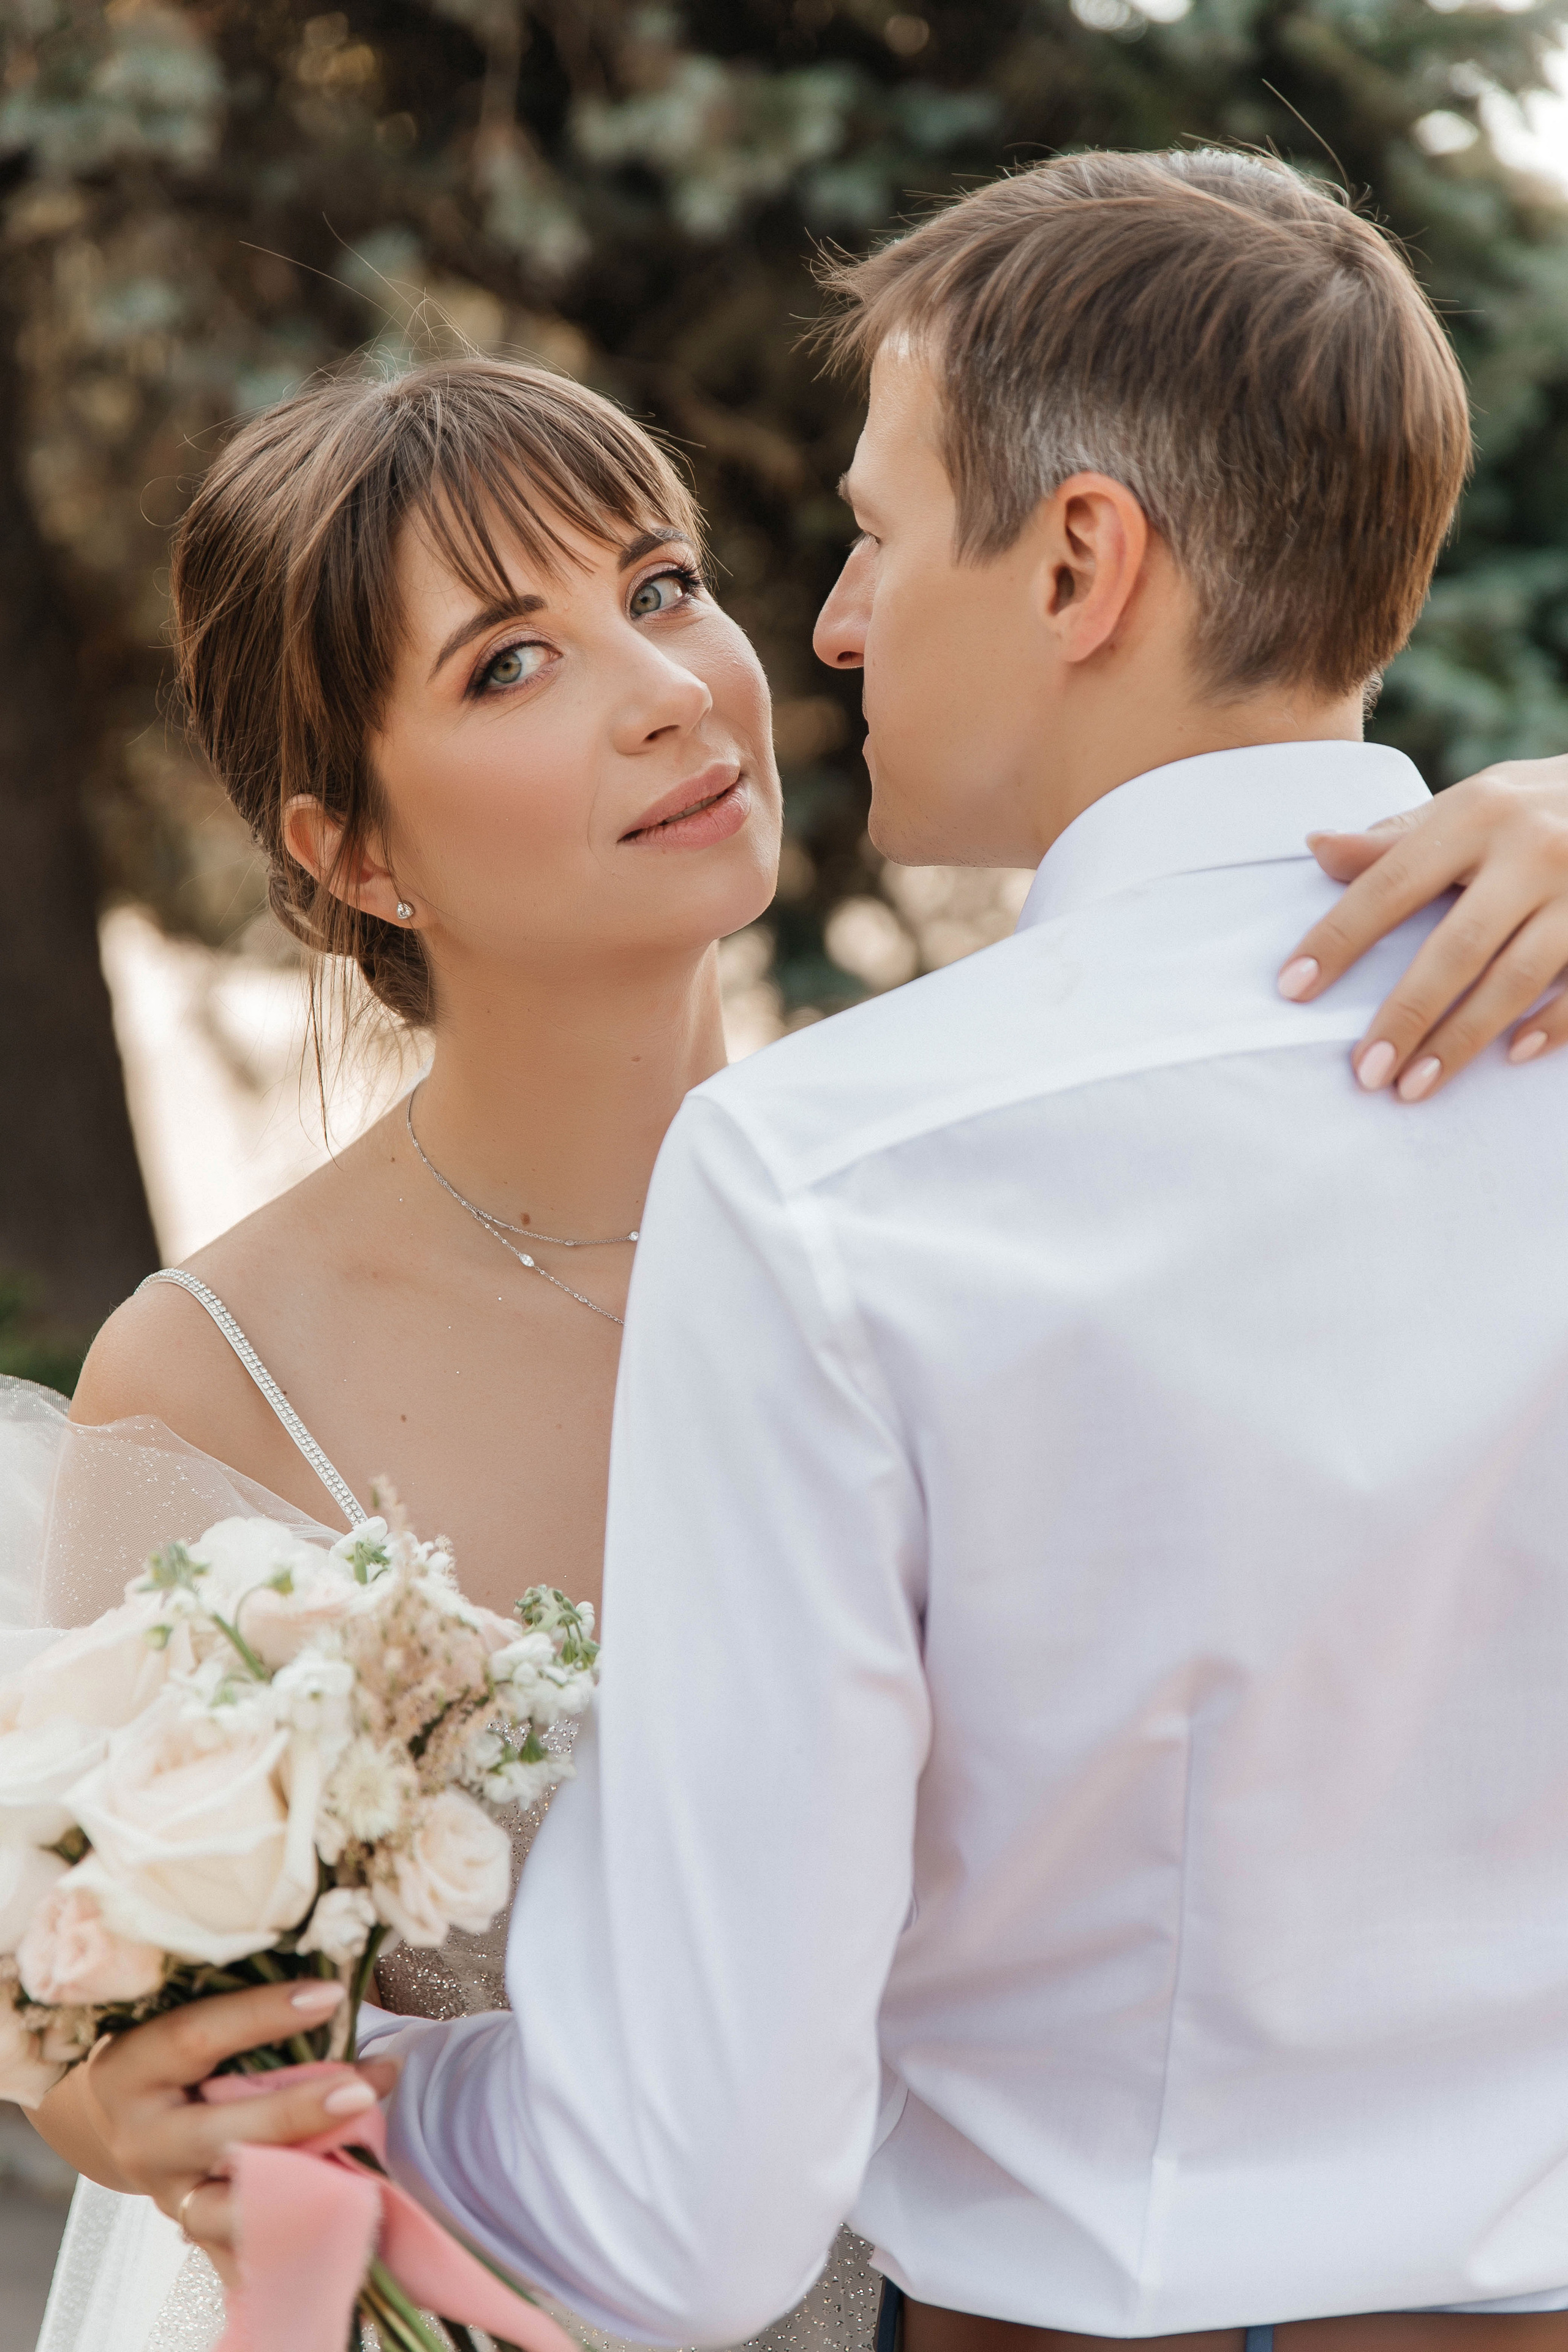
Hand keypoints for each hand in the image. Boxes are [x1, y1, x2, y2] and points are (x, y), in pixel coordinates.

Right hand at [30, 1981, 397, 2287]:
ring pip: (228, 2209)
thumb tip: (339, 1997)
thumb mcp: (187, 2025)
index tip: (331, 1996)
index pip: (195, 2035)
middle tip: (363, 2090)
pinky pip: (244, 2255)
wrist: (114, 2120)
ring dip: (299, 2189)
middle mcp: (144, 2140)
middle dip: (297, 2113)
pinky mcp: (192, 2235)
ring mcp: (167, 2196)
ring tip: (363, 2169)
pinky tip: (343, 2224)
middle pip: (221, 2132)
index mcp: (133, 2069)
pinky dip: (292, 2244)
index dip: (264, 2015)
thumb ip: (248, 2017)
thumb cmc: (173, 2053)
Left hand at [1276, 755, 1567, 1100]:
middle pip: (1455, 947)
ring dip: (1462, 1040)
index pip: (1390, 884)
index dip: (1340, 938)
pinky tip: (1510, 1057)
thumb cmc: (1530, 808)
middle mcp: (1528, 851)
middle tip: (1366, 1072)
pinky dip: (1549, 1025)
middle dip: (1406, 1015)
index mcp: (1475, 816)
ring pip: (1514, 979)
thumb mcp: (1469, 805)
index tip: (1293, 987)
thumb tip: (1317, 846)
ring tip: (1414, 1087)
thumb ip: (1396, 837)